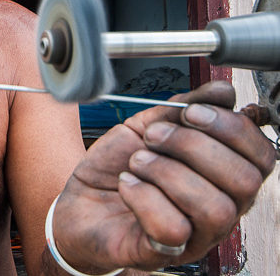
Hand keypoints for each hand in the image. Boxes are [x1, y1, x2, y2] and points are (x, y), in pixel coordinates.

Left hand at [52, 82, 275, 272]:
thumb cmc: (120, 164)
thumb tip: (223, 90)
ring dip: (167, 171)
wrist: (81, 198)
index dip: (233, 129)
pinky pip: (173, 228)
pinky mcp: (162, 252)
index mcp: (222, 175)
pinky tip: (128, 184)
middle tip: (155, 134)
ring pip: (214, 208)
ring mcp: (195, 236)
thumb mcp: (150, 123)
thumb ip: (185, 106)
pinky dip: (144, 196)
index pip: (262, 157)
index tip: (191, 112)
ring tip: (138, 160)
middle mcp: (220, 209)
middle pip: (244, 181)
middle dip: (195, 145)